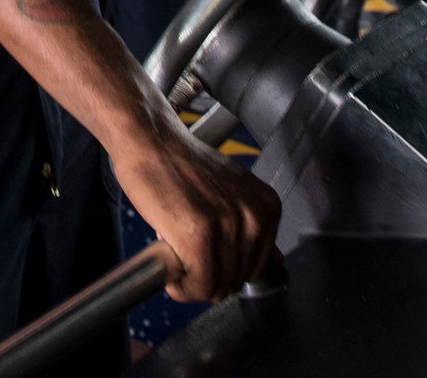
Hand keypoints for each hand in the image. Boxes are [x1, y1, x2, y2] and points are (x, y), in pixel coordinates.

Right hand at [111, 121, 280, 301]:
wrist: (149, 139)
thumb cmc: (180, 164)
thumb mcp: (229, 191)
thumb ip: (252, 227)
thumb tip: (277, 261)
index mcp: (266, 205)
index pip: (257, 268)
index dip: (226, 268)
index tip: (205, 256)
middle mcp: (253, 215)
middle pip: (236, 281)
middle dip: (208, 278)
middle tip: (185, 255)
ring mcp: (228, 225)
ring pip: (217, 287)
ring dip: (191, 284)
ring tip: (175, 256)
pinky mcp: (200, 235)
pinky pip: (198, 286)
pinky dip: (180, 287)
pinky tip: (169, 265)